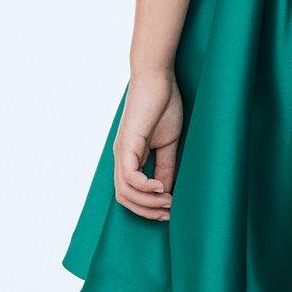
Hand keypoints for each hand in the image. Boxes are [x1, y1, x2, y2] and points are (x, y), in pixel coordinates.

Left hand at [112, 69, 182, 220]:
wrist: (158, 78)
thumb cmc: (163, 105)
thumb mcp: (168, 143)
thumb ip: (166, 166)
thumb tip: (165, 191)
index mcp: (130, 157)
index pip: (130, 193)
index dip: (148, 207)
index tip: (170, 210)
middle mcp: (121, 157)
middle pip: (124, 198)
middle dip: (147, 211)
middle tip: (169, 212)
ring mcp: (122, 151)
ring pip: (125, 192)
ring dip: (148, 203)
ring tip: (168, 201)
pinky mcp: (127, 144)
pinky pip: (129, 176)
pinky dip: (144, 187)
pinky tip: (160, 188)